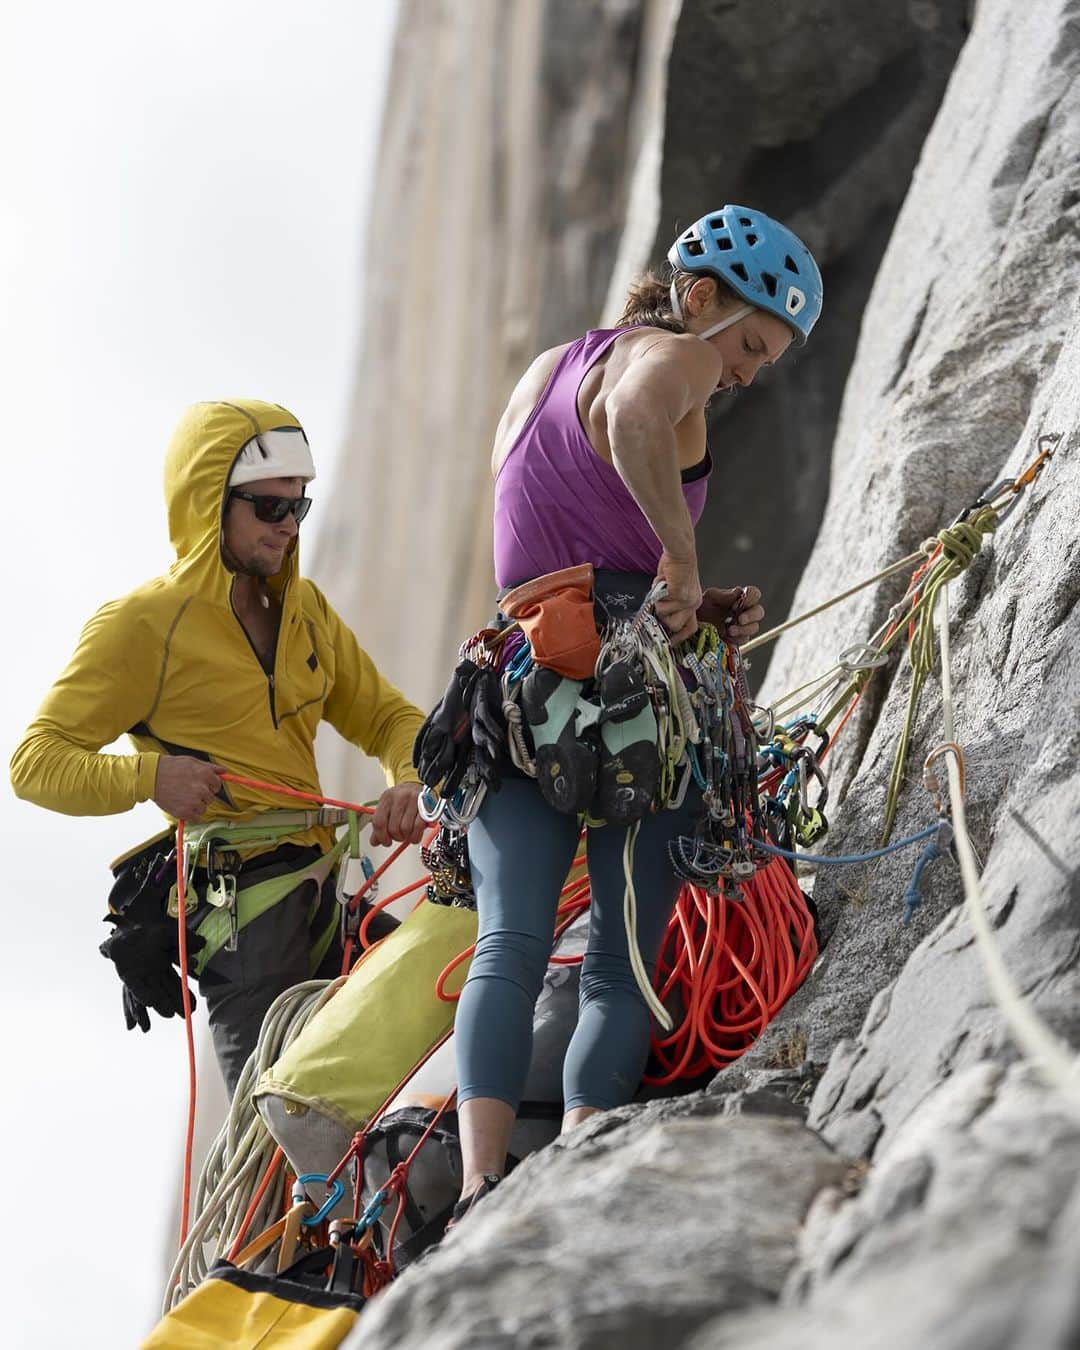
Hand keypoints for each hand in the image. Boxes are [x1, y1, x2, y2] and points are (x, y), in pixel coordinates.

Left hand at [100, 915, 204, 1032]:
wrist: (126, 931)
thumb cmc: (148, 933)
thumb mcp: (169, 934)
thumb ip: (185, 940)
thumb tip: (203, 942)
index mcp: (165, 968)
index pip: (177, 985)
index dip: (185, 996)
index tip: (193, 1006)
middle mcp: (154, 976)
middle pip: (167, 994)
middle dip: (176, 1004)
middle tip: (186, 1014)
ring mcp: (142, 978)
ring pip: (154, 994)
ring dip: (161, 1004)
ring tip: (169, 1014)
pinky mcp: (129, 978)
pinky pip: (136, 989)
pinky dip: (143, 995)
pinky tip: (151, 1002)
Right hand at [153, 756, 224, 819]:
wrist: (151, 777)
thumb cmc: (170, 767)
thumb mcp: (192, 761)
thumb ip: (210, 767)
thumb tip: (224, 771)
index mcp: (205, 775)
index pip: (218, 785)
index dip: (210, 785)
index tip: (202, 785)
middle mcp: (202, 789)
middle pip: (211, 798)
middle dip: (203, 795)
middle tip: (189, 790)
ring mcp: (194, 802)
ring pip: (203, 808)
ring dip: (196, 805)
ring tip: (183, 797)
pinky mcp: (185, 812)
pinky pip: (196, 818)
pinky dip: (191, 814)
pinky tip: (182, 805)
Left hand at [370, 782, 425, 847]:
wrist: (419, 787)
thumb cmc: (402, 800)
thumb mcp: (389, 807)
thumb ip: (381, 824)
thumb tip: (374, 842)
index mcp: (386, 798)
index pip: (379, 822)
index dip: (381, 836)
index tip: (386, 842)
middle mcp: (399, 797)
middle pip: (393, 828)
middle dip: (396, 837)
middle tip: (399, 836)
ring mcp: (413, 800)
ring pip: (405, 829)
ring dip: (406, 837)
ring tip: (407, 834)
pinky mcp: (426, 806)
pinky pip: (418, 827)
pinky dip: (415, 836)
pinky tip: (414, 836)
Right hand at [654, 551, 702, 643]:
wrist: (680, 553)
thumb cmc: (675, 569)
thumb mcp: (673, 590)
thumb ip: (669, 604)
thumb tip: (657, 617)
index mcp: (693, 604)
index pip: (690, 628)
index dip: (679, 637)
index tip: (669, 643)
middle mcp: (693, 604)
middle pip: (674, 626)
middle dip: (662, 615)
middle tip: (661, 600)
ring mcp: (688, 601)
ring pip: (664, 615)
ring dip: (658, 602)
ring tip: (663, 587)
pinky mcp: (680, 595)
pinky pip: (661, 602)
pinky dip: (657, 591)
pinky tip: (664, 580)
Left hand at [697, 585, 764, 642]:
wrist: (692, 625)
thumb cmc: (702, 607)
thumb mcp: (710, 598)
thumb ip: (724, 595)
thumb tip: (738, 592)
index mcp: (740, 598)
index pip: (755, 594)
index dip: (752, 597)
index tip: (740, 602)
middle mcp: (745, 612)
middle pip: (759, 612)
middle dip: (751, 616)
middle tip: (739, 619)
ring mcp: (743, 626)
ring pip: (754, 627)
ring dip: (744, 629)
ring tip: (729, 630)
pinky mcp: (737, 639)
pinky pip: (744, 639)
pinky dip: (736, 639)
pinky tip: (726, 637)